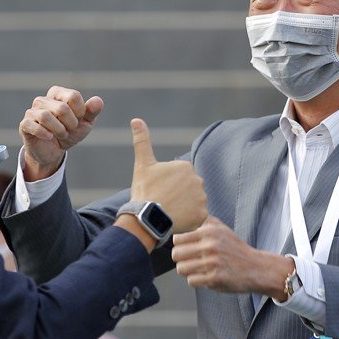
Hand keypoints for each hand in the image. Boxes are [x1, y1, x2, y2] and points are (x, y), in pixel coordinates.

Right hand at [19, 86, 103, 180]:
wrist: (55, 151)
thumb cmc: (70, 132)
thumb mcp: (85, 123)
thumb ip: (92, 111)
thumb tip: (98, 100)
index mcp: (58, 94)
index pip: (73, 96)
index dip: (80, 112)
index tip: (78, 120)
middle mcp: (43, 100)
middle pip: (62, 108)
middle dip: (71, 124)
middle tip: (69, 130)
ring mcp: (32, 112)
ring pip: (46, 116)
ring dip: (59, 130)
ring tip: (61, 135)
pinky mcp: (25, 125)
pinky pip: (32, 125)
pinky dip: (44, 133)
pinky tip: (50, 137)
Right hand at [126, 118, 206, 233]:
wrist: (146, 218)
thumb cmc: (144, 190)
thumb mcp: (142, 164)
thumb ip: (142, 141)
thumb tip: (136, 119)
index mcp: (185, 167)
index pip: (180, 177)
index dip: (169, 185)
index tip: (160, 190)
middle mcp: (198, 180)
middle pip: (188, 189)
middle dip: (178, 196)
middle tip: (164, 202)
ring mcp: (201, 198)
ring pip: (193, 202)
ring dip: (184, 207)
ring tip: (169, 212)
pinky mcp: (202, 215)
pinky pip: (198, 216)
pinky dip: (189, 219)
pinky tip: (176, 220)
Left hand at [171, 216, 293, 296]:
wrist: (256, 267)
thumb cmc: (236, 249)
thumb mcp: (223, 229)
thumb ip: (205, 222)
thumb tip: (186, 218)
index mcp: (209, 232)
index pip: (177, 239)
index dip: (180, 246)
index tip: (186, 249)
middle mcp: (210, 245)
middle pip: (176, 254)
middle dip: (181, 259)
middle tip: (190, 261)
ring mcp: (212, 262)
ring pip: (181, 269)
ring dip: (188, 271)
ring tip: (198, 269)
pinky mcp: (215, 278)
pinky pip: (191, 281)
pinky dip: (197, 280)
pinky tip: (206, 277)